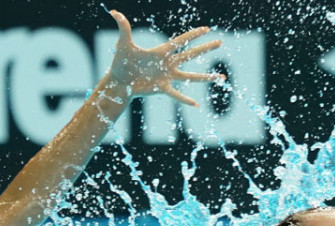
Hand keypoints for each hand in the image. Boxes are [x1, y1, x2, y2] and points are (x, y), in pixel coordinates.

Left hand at [106, 10, 222, 106]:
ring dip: (205, 77)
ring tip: (220, 77)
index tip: (207, 28)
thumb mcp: (123, 44)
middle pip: (191, 55)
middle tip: (220, 42)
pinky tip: (197, 104)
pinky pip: (176, 95)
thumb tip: (113, 12)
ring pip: (190, 77)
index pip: (181, 41)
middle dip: (205, 49)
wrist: (119, 81)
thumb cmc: (121, 62)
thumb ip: (123, 27)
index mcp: (161, 51)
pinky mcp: (162, 88)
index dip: (193, 34)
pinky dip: (185, 100)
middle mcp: (167, 63)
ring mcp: (167, 77)